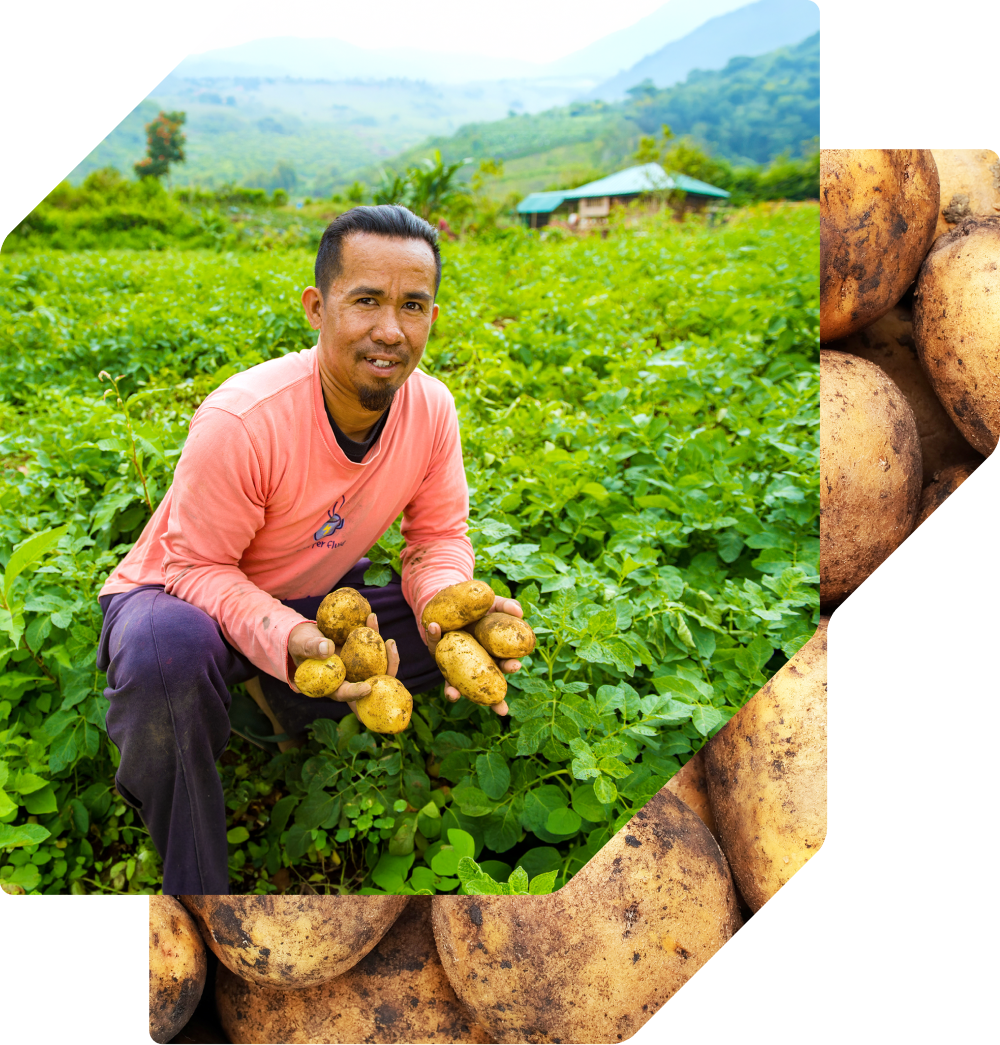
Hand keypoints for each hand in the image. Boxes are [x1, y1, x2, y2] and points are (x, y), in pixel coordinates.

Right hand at [288, 614, 399, 717]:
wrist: (302, 634)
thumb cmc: (297, 644)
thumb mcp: (300, 645)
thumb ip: (311, 648)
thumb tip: (328, 649)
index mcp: (330, 685)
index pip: (345, 693)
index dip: (356, 693)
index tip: (367, 688)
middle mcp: (347, 677)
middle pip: (370, 680)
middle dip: (386, 669)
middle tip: (391, 651)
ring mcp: (355, 664)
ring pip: (375, 662)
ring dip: (384, 650)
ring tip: (386, 634)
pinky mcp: (358, 651)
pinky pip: (369, 644)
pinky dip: (371, 632)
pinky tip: (371, 617)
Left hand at [425, 596, 524, 716]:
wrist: (456, 597)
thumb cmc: (481, 606)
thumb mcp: (496, 604)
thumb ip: (507, 606)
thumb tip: (519, 611)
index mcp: (493, 652)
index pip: (505, 662)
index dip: (510, 666)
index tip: (515, 665)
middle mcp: (474, 662)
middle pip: (483, 683)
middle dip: (489, 696)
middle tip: (495, 701)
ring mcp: (455, 661)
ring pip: (455, 683)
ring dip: (453, 692)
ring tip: (452, 696)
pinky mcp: (437, 649)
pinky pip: (435, 646)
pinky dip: (433, 637)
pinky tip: (434, 628)